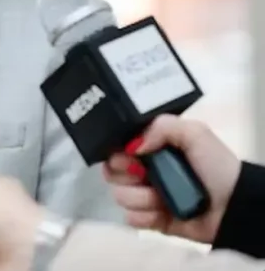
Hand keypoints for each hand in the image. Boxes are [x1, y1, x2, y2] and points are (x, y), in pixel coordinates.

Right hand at [103, 115, 239, 243]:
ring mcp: (147, 197)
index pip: (117, 147)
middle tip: (142, 174)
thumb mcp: (194, 132)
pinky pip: (131, 219)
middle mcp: (144, 172)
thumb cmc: (216, 166)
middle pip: (111, 172)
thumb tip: (133, 146)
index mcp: (152, 149)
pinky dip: (145, 216)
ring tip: (161, 198)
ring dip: (141, 196)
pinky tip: (161, 212)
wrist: (235, 205)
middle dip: (124, 173)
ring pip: (120, 196)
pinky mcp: (152, 221)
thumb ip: (161, 126)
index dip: (117, 150)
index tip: (130, 154)